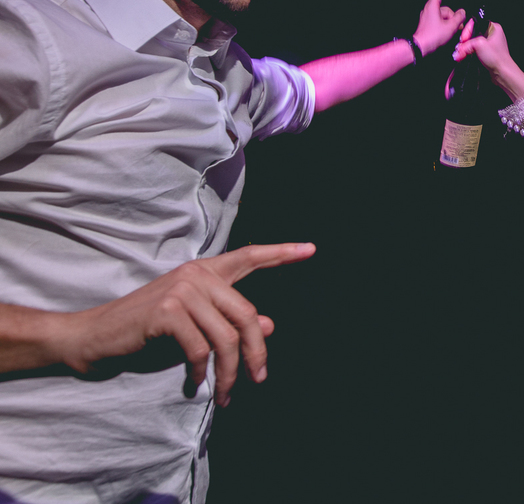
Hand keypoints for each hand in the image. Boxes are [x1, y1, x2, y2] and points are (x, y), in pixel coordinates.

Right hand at [57, 242, 314, 406]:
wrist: (94, 336)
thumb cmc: (145, 330)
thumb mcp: (193, 324)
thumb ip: (228, 321)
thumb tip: (270, 326)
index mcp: (204, 272)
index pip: (249, 257)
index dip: (281, 254)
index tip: (311, 249)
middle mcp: (196, 275)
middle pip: (247, 314)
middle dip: (256, 352)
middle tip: (259, 379)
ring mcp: (181, 290)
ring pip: (227, 337)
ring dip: (230, 371)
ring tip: (227, 392)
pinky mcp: (166, 312)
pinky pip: (200, 349)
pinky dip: (202, 372)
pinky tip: (197, 383)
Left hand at [412, 0, 466, 54]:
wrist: (421, 46)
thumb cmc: (433, 36)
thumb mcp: (451, 26)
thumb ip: (459, 18)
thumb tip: (462, 12)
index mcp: (432, 7)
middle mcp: (428, 11)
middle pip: (444, 9)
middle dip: (452, 16)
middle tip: (458, 25)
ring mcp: (426, 18)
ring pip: (442, 16)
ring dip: (449, 22)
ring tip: (452, 31)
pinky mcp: (426, 25)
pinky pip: (438, 22)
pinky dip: (444, 25)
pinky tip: (446, 33)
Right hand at [453, 19, 523, 101]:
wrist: (502, 73)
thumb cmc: (497, 57)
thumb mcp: (479, 45)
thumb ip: (466, 44)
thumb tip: (458, 50)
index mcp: (493, 27)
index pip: (475, 23)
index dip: (466, 31)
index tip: (463, 40)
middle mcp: (492, 34)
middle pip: (472, 34)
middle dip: (464, 42)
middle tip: (460, 48)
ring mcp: (489, 44)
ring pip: (472, 43)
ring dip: (464, 49)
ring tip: (459, 54)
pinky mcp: (486, 53)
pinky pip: (474, 51)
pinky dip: (467, 54)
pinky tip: (462, 57)